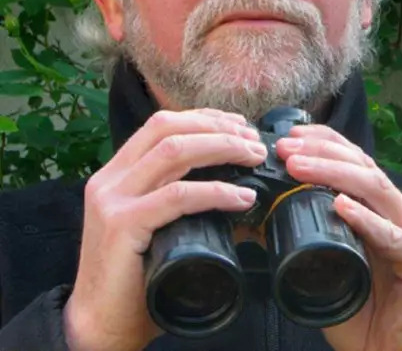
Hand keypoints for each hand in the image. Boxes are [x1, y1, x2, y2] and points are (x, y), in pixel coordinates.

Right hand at [64, 109, 266, 350]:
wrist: (103, 325)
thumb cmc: (140, 278)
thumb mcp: (166, 228)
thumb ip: (192, 205)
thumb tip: (249, 195)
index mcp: (118, 174)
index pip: (162, 125)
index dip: (205, 118)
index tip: (242, 127)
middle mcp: (110, 180)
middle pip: (168, 128)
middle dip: (218, 128)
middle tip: (255, 143)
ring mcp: (112, 200)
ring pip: (174, 152)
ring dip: (222, 148)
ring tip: (255, 159)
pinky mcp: (121, 225)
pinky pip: (177, 195)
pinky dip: (216, 191)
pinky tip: (242, 197)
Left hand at [276, 125, 401, 350]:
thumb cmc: (365, 313)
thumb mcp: (329, 267)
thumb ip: (307, 240)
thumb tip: (256, 217)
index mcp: (384, 211)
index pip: (357, 163)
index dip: (327, 143)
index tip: (291, 135)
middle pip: (366, 169)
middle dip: (324, 152)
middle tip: (287, 148)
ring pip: (378, 191)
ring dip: (336, 174)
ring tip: (300, 167)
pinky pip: (393, 237)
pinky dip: (367, 220)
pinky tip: (343, 207)